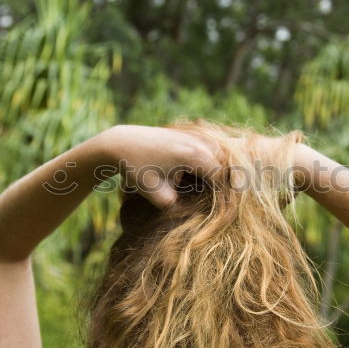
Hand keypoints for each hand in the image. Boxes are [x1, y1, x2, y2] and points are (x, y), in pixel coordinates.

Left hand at [101, 124, 221, 208]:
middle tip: (213, 201)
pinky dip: (208, 161)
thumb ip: (181, 208)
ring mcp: (196, 134)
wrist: (121, 143)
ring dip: (217, 171)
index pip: (223, 179)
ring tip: (207, 189)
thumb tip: (198, 214)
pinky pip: (209, 148)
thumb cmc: (137, 170)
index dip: (222, 197)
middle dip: (223, 184)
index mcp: (195, 156)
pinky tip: (197, 175)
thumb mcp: (158, 197)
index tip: (215, 211)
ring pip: (220, 155)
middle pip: (227, 165)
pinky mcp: (190, 132)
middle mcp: (200, 142)